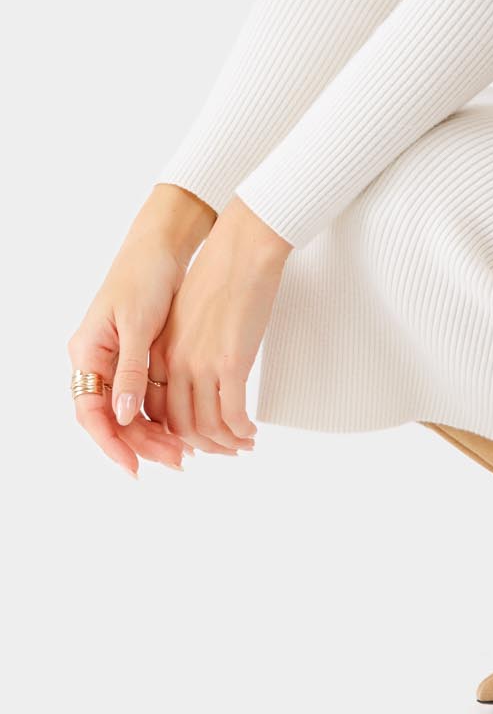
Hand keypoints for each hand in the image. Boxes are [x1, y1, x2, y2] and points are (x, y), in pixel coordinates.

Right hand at [68, 207, 199, 478]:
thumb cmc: (143, 276)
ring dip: (155, 432)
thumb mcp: (136, 324)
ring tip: (185, 451)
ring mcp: (119, 359)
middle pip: (114, 417)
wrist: (160, 246)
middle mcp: (99, 361)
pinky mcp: (141, 354)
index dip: (112, 443)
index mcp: (87, 354)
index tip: (133, 466)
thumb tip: (126, 415)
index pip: (92, 413)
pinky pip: (147, 393)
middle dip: (142, 443)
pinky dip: (163, 411)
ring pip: (132, 410)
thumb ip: (131, 370)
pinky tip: (185, 426)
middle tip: (176, 461)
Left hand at [152, 196, 292, 453]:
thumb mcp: (188, 316)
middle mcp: (173, 364)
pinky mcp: (230, 362)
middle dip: (202, 446)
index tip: (197, 440)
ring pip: (206, 425)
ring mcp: (200, 365)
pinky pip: (231, 413)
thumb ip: (184, 347)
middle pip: (180, 425)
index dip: (176, 433)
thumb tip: (195, 370)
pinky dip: (241, 430)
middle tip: (225, 451)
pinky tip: (251, 431)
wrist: (242, 250)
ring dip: (225, 443)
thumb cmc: (221, 275)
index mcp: (159, 353)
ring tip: (243, 444)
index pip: (157, 410)